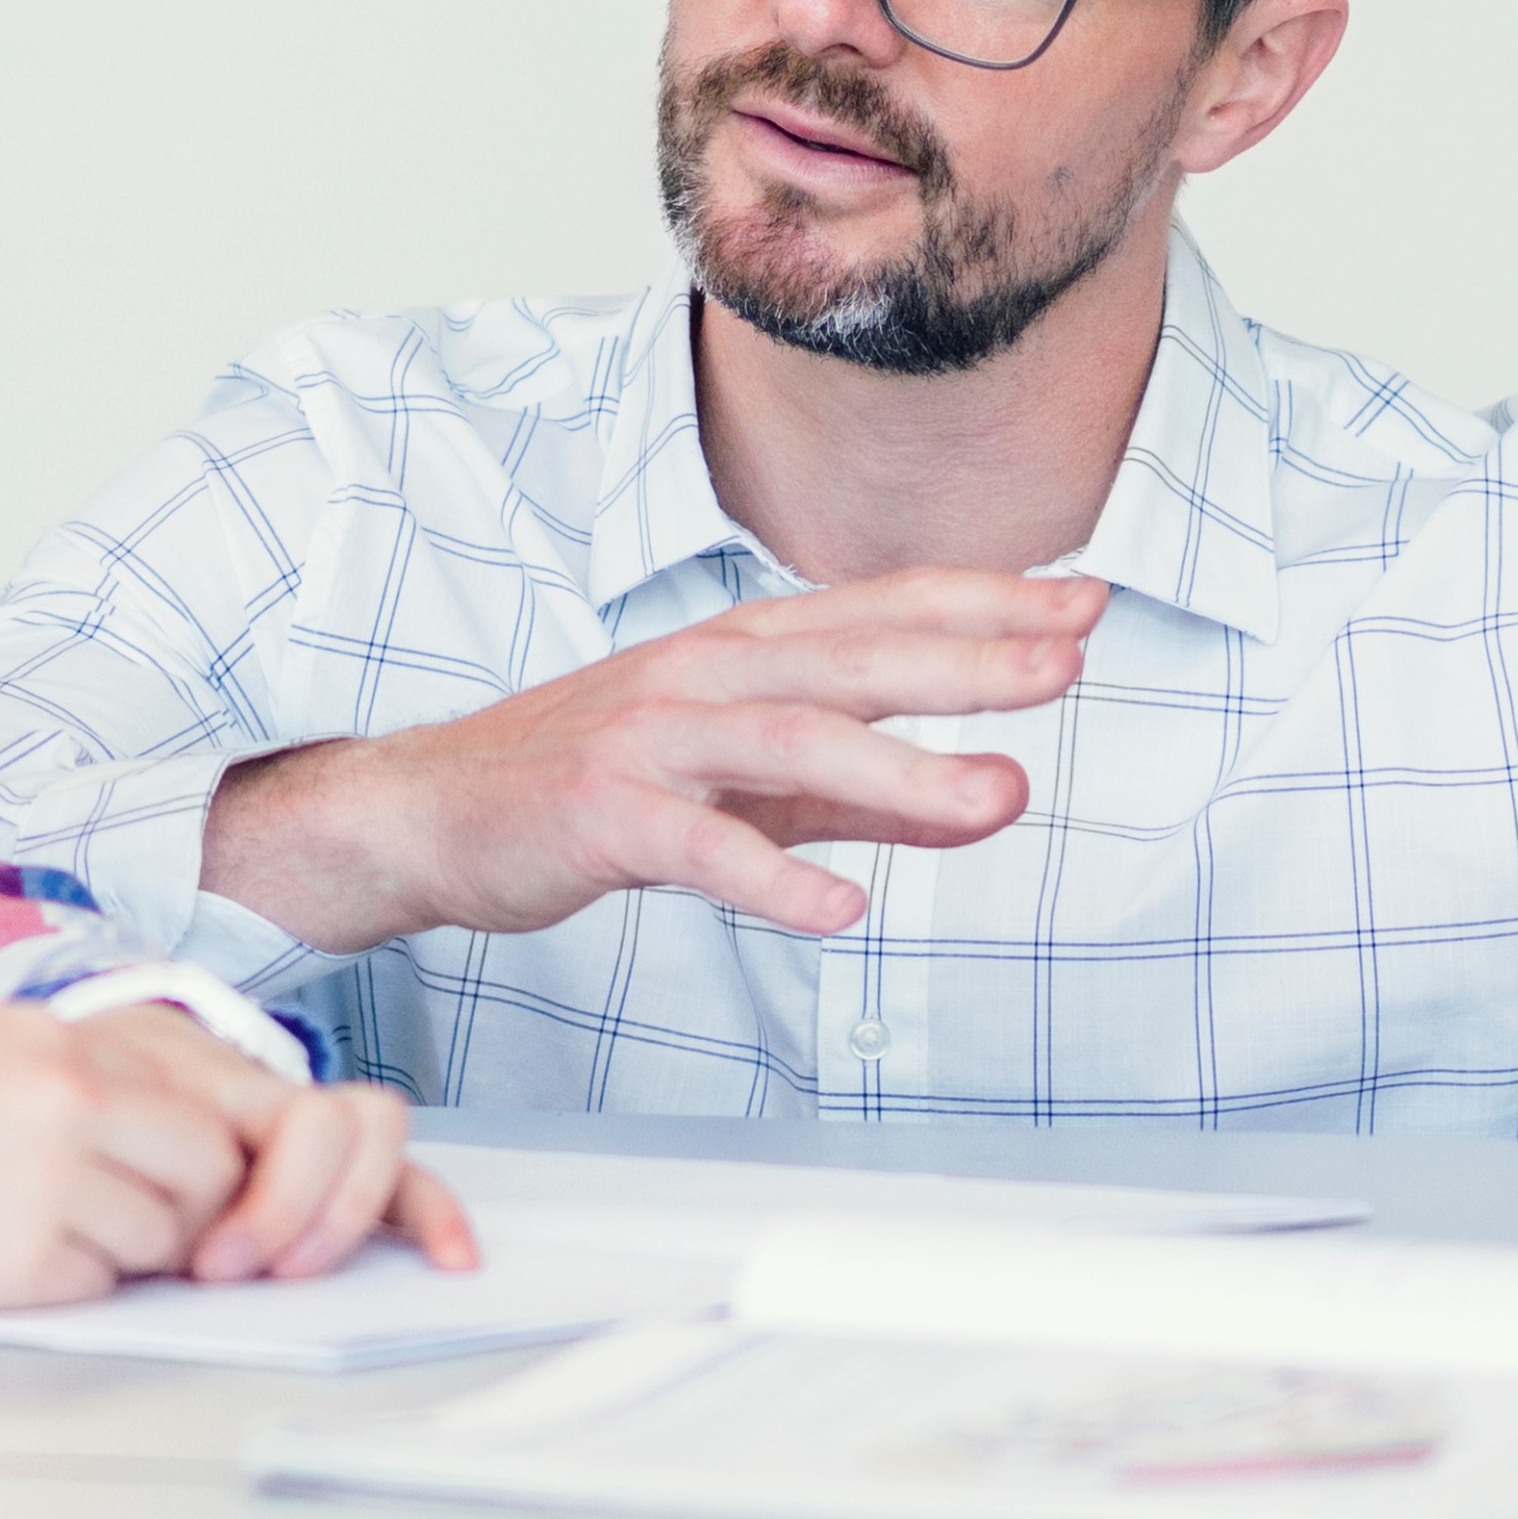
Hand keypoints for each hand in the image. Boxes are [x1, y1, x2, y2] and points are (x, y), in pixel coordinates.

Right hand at [0, 1006, 472, 1313]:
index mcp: (100, 1028)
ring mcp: (68, 1159)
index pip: (303, 1095)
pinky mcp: (29, 1241)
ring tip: (14, 1217)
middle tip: (244, 1265)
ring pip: (195, 1236)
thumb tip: (252, 1199)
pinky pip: (114, 1286)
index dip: (391, 1180)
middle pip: (277, 1161)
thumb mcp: (7, 1077)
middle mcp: (98, 1078)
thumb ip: (137, 1111)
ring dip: (140, 1255)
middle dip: (293, 1225)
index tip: (447, 1243)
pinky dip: (72, 1288)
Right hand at [198, 571, 1107, 954]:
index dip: (983, 604)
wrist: (433, 813)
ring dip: (898, 768)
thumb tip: (995, 795)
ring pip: (791, 743)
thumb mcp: (752, 786)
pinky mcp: (603, 812)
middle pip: (853, 660)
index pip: (882, 612)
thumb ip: (870, 796)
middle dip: (966, 660)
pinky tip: (840, 915)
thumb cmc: (598, 787)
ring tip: (997, 795)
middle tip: (1066, 666)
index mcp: (744, 653)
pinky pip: (699, 848)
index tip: (1083, 603)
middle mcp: (704, 675)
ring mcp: (651, 738)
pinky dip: (770, 880)